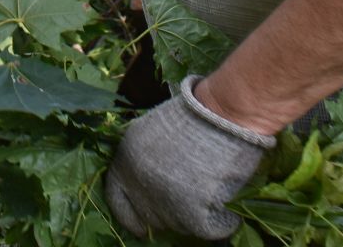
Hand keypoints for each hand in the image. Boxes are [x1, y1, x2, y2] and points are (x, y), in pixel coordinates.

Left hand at [106, 75, 274, 239]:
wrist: (221, 114)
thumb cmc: (192, 115)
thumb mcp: (151, 131)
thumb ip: (142, 160)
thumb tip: (146, 186)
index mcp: (125, 162)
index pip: (117, 201)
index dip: (129, 215)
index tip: (140, 226)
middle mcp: (139, 186)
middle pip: (150, 216)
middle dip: (167, 211)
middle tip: (188, 197)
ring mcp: (164, 203)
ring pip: (179, 224)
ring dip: (194, 214)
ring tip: (209, 186)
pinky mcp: (192, 216)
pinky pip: (209, 228)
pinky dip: (221, 219)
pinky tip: (225, 198)